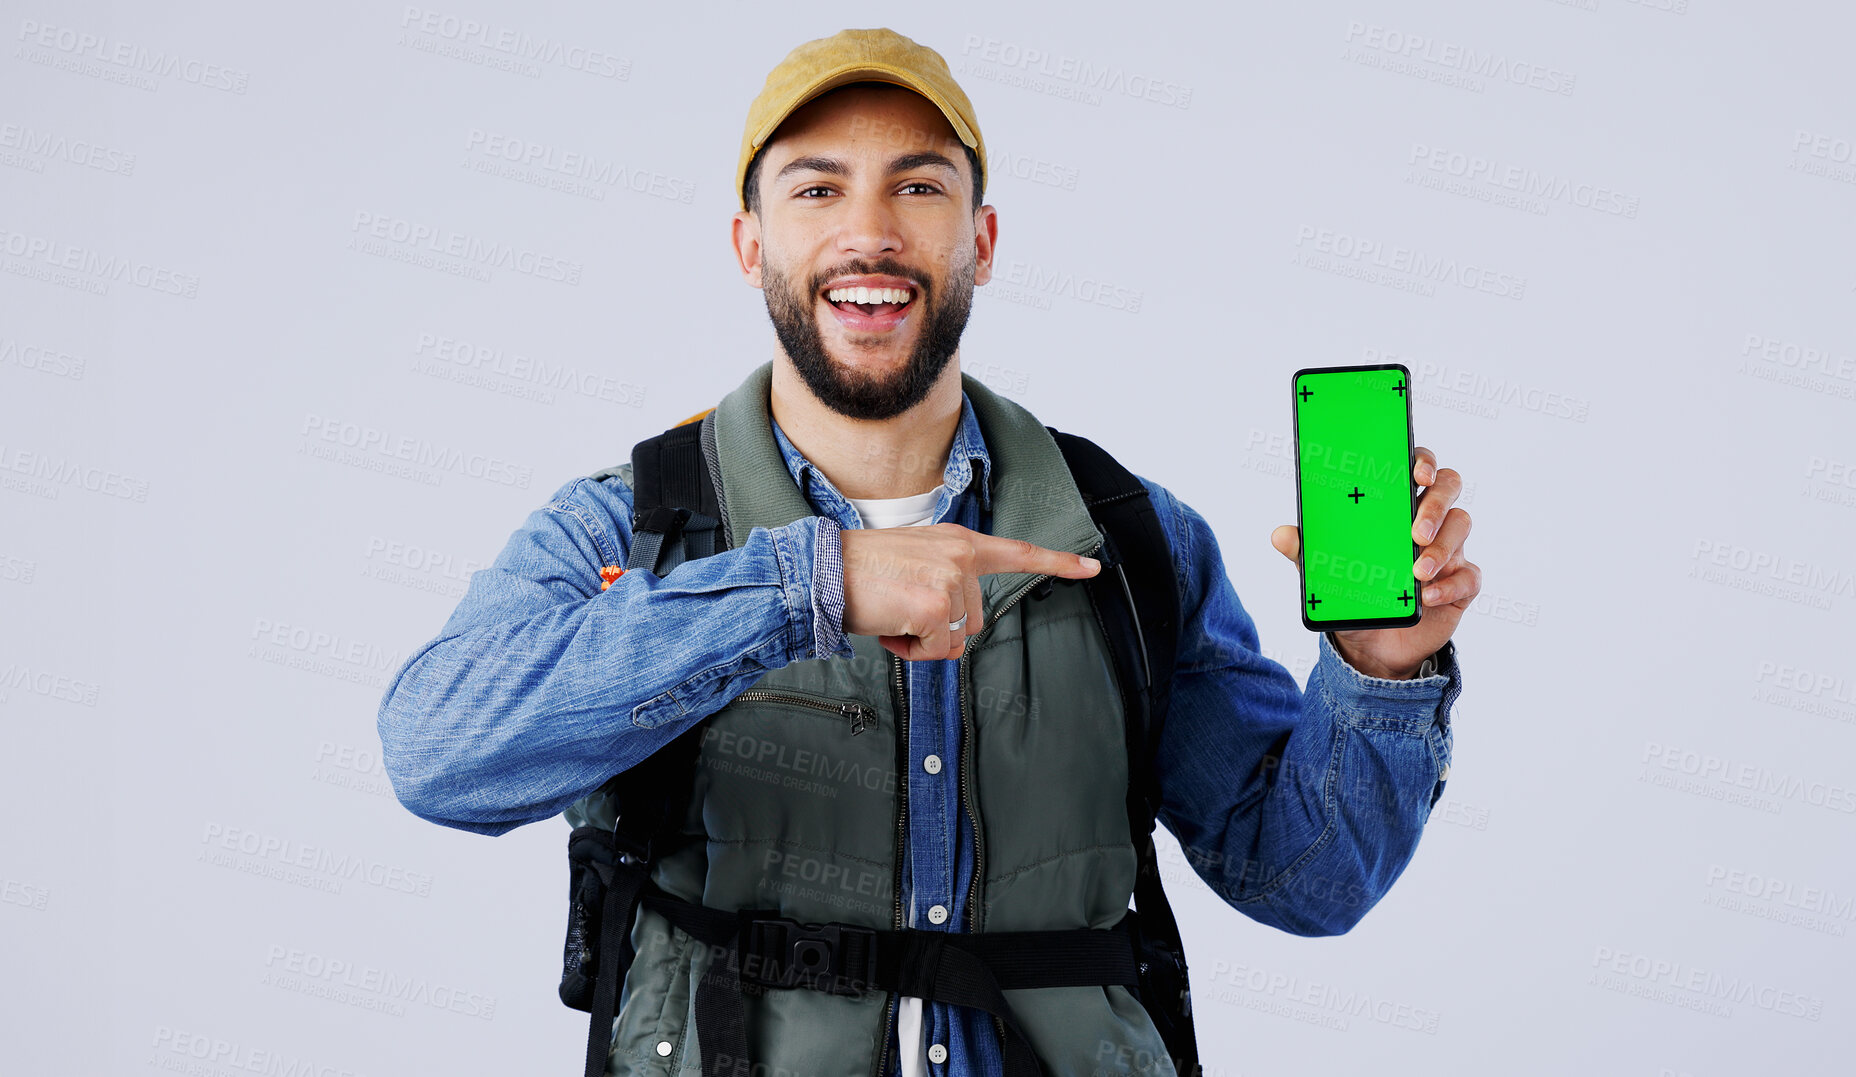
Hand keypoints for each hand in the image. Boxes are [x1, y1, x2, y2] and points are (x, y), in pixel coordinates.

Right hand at [840, 523, 1100, 661]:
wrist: (821, 572)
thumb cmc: (859, 571)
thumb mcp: (913, 560)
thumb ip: (946, 580)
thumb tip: (957, 630)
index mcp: (957, 541)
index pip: (1017, 552)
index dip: (1058, 563)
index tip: (1092, 567)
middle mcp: (960, 555)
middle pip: (975, 620)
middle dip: (939, 628)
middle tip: (901, 608)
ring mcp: (951, 580)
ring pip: (956, 640)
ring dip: (923, 640)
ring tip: (892, 613)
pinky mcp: (936, 606)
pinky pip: (937, 652)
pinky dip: (911, 651)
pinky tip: (890, 625)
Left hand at [1270, 446, 1479, 678]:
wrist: (1370, 646)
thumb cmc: (1352, 593)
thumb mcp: (1325, 574)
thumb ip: (1305, 553)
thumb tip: (1280, 535)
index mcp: (1395, 505)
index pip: (1417, 466)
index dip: (1423, 461)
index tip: (1417, 473)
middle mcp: (1426, 519)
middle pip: (1448, 487)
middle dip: (1435, 505)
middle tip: (1414, 532)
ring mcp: (1448, 548)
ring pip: (1461, 525)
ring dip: (1440, 548)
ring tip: (1416, 573)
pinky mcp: (1460, 582)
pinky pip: (1469, 575)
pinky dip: (1449, 585)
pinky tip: (1427, 596)